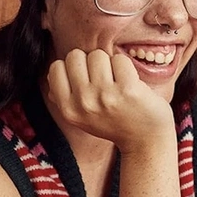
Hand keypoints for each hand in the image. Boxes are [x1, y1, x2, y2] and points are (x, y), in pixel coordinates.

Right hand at [47, 48, 174, 152]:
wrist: (145, 142)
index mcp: (68, 109)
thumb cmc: (115, 124)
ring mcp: (105, 95)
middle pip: (75, 56)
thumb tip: (51, 78)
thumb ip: (64, 98)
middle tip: (103, 79)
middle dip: (89, 62)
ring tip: (117, 82)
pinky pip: (119, 59)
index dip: (72, 68)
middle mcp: (83, 103)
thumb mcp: (82, 118)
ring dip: (109, 63)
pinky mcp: (127, 89)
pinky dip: (126, 67)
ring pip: (97, 55)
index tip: (86, 79)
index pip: (56, 67)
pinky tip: (130, 82)